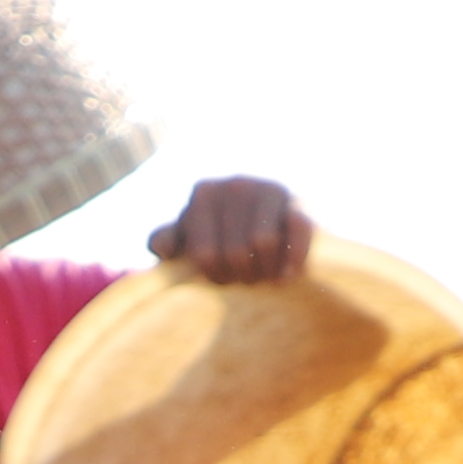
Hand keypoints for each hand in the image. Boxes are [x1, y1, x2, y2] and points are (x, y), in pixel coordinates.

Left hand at [146, 177, 314, 286]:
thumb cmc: (223, 239)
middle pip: (235, 253)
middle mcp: (235, 184)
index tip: (221, 278)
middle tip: (246, 279)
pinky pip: (297, 232)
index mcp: (204, 192)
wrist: (275, 229)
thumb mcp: (190, 238)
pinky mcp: (299, 203)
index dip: (214, 276)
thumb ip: (168, 240)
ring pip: (264, 244)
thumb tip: (163, 249)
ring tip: (265, 275)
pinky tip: (286, 277)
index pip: (204, 254)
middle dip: (242, 276)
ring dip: (266, 272)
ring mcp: (269, 189)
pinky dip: (292, 261)